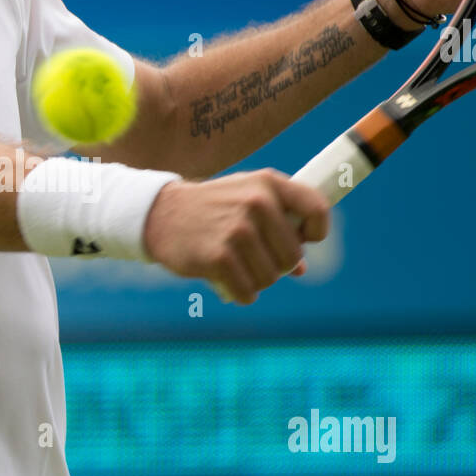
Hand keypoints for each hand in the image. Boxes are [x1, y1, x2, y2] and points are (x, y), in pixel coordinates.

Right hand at [142, 170, 329, 304]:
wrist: (159, 214)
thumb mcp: (245, 198)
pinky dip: (239, 292)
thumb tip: (302, 269)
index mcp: (268, 183)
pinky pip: (248, 293)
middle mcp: (256, 203)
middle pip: (292, 256)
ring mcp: (237, 230)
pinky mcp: (219, 257)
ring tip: (236, 265)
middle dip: (277, 265)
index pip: (316, 209)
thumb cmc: (210, 208)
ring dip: (256, 280)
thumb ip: (278, 224)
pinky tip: (225, 279)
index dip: (316, 232)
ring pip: (271, 278)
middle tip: (254, 258)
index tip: (303, 240)